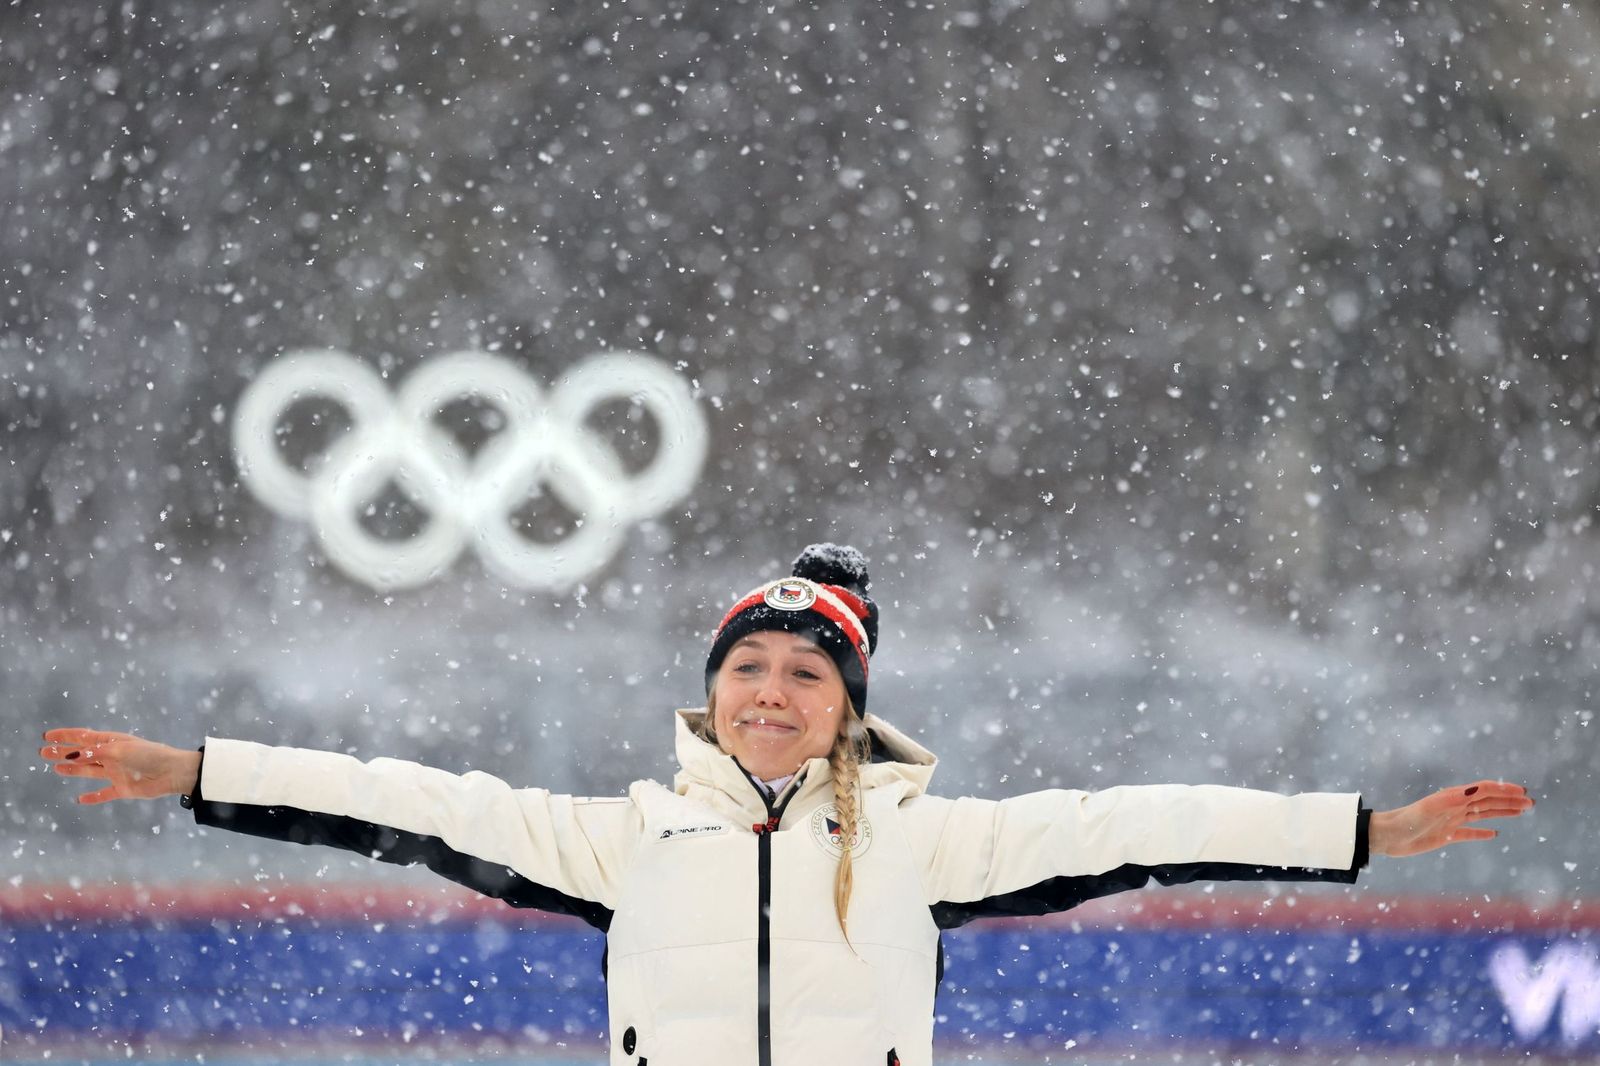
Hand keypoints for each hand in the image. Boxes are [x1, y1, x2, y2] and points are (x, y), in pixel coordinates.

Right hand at [40, 729, 200, 803]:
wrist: (173, 773)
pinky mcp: (123, 788)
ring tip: (55, 768)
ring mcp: (117, 772)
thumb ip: (95, 752)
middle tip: (43, 753)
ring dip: (72, 770)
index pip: (84, 737)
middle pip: (82, 754)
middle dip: (62, 753)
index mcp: (112, 741)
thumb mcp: (120, 750)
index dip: (65, 736)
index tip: (47, 736)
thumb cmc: (149, 755)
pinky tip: (80, 799)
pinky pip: (104, 793)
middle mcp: (112, 756)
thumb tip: (71, 755)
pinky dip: (93, 797)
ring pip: (89, 771)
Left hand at [1369, 780, 1533, 857]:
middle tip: (1531, 803)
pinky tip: (1494, 835)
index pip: (1484, 790)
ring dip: (1501, 813)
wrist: (1387, 837)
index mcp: (1453, 797)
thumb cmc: (1406, 821)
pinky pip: (1468, 833)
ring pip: (1482, 815)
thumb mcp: (1430, 809)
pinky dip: (1482, 833)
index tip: (1524, 792)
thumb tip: (1476, 788)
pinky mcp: (1445, 835)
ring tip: (1521, 813)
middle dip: (1509, 801)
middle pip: (1487, 801)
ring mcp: (1451, 821)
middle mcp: (1454, 807)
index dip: (1505, 790)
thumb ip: (1452, 799)